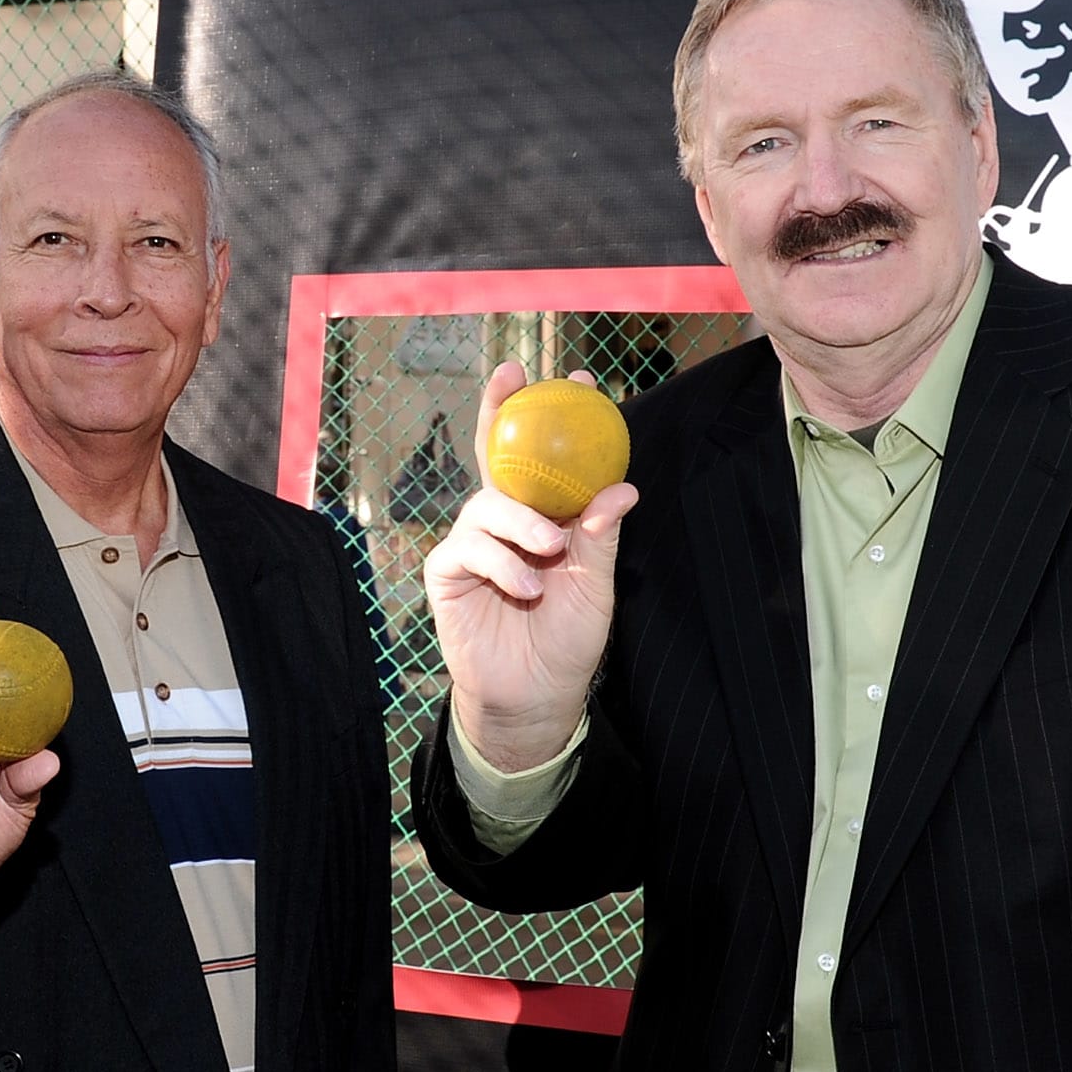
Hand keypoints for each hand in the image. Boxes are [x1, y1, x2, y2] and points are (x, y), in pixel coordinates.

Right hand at [423, 364, 638, 773]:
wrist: (535, 695)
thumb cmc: (568, 640)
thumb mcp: (595, 586)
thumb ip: (600, 536)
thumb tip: (622, 487)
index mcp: (547, 515)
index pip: (550, 457)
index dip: (558, 415)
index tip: (578, 380)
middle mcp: (507, 520)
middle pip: (497, 454)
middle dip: (500, 409)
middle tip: (512, 376)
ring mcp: (474, 542)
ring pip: (487, 503)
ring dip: (520, 521)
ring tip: (549, 550)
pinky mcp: (449, 571)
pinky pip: (469, 548)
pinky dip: (500, 562)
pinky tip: (524, 585)